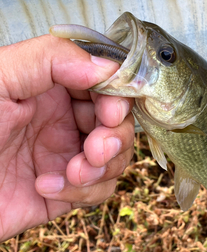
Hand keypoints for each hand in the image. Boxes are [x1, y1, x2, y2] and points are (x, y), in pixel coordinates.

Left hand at [0, 35, 134, 241]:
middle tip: (95, 150)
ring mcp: (64, 155)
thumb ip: (49, 59)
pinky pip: (99, 190)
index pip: (104, 83)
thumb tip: (105, 67)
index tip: (109, 113)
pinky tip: (45, 187)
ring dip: (101, 167)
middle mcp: (62, 119)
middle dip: (115, 137)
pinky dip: (83, 192)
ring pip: (116, 157)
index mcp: (50, 87)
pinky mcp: (65, 191)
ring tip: (71, 173)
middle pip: (118, 121)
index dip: (117, 97)